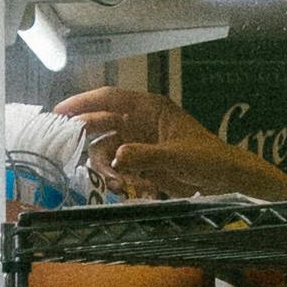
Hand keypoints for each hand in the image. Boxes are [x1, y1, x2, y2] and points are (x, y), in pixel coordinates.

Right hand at [57, 89, 286, 204]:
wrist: (228, 181)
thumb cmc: (209, 159)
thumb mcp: (178, 157)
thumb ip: (146, 156)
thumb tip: (118, 155)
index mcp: (150, 109)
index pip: (109, 98)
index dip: (82, 102)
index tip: (58, 112)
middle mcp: (141, 122)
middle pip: (101, 124)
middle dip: (89, 140)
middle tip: (72, 154)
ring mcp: (140, 143)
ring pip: (107, 149)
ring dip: (106, 166)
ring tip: (118, 182)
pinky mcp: (143, 163)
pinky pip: (118, 167)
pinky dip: (119, 178)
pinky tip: (132, 188)